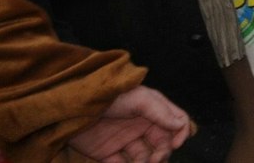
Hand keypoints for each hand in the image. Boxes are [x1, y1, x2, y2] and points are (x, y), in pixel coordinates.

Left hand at [67, 85, 192, 162]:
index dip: (181, 133)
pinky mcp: (107, 153)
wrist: (73, 107)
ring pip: (144, 157)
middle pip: (162, 143)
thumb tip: (180, 126)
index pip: (176, 122)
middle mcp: (141, 126)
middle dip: (163, 153)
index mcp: (153, 110)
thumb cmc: (110, 96)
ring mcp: (125, 140)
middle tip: (156, 160)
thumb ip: (161, 112)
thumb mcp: (139, 99)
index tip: (176, 144)